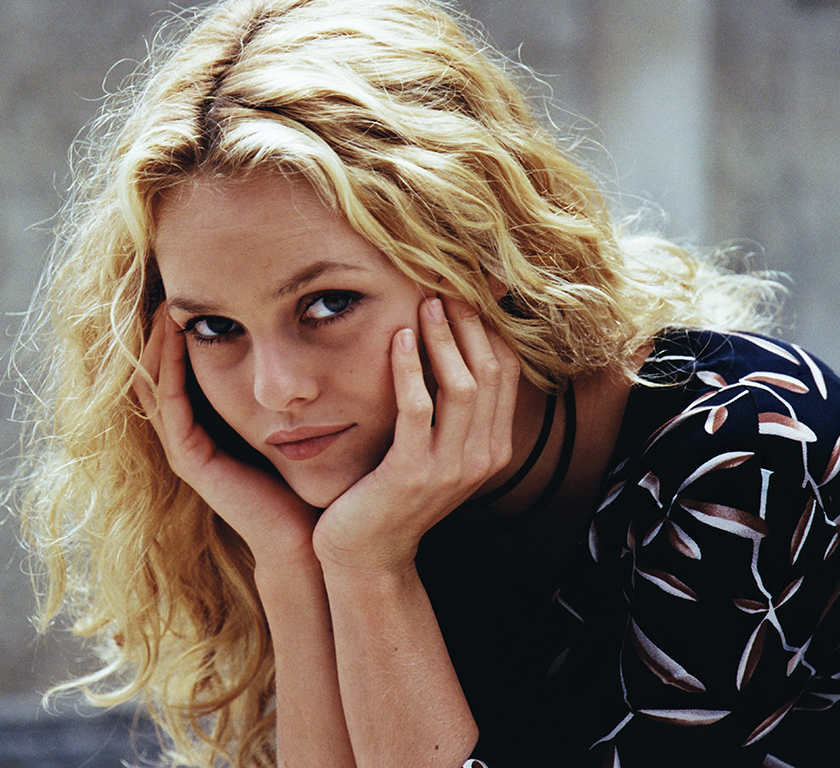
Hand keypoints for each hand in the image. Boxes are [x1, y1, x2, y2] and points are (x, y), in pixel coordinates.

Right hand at [133, 307, 318, 567]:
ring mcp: (185, 447)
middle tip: (166, 282)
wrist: (308, 532)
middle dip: (158, 327)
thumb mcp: (294, 415)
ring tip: (166, 298)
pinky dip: (169, 365)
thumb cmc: (310, 473)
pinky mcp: (190, 459)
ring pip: (154, 381)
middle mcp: (188, 434)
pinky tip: (177, 331)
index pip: (176, 365)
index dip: (176, 327)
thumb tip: (308, 323)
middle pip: (156, 369)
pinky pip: (170, 403)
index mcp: (208, 423)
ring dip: (156, 340)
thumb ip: (287, 383)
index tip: (190, 286)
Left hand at [313, 295, 520, 573]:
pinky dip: (408, 368)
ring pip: (463, 386)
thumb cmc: (392, 491)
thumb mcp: (433, 448)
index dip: (490, 327)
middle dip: (469, 323)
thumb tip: (454, 344)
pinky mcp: (412, 473)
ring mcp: (450, 468)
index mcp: (494, 447)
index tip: (469, 289)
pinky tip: (396, 337)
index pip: (508, 372)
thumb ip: (450, 409)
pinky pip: (418, 409)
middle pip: (491, 371)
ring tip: (424, 303)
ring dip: (443, 338)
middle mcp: (482, 457)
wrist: (365, 552)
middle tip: (445, 285)